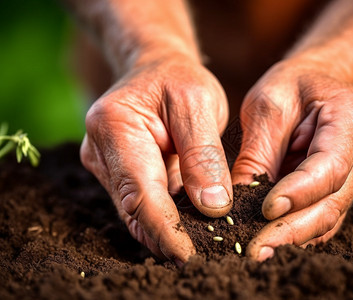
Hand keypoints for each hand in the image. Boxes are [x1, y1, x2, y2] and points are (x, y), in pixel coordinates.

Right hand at [80, 55, 231, 264]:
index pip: (140, 193)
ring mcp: (105, 165)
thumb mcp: (198, 103)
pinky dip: (164, 218)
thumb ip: (203, 155)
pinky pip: (141, 203)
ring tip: (202, 248)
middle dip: (167, 238)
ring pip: (135, 212)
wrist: (154, 67)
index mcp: (115, 127)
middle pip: (133, 209)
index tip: (191, 256)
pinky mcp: (117, 173)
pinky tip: (190, 228)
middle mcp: (100, 151)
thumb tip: (213, 207)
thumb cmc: (177, 79)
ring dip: (166, 232)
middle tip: (203, 259)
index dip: (165, 230)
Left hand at [232, 59, 352, 260]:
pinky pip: (321, 217)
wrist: (317, 82)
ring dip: (292, 237)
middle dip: (292, 229)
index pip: (329, 166)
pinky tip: (270, 242)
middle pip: (331, 202)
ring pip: (327, 217)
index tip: (265, 210)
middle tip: (257, 250)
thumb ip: (257, 153)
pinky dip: (296, 231)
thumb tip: (235, 203)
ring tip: (258, 252)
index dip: (299, 192)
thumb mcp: (266, 106)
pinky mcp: (342, 190)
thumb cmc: (291, 86)